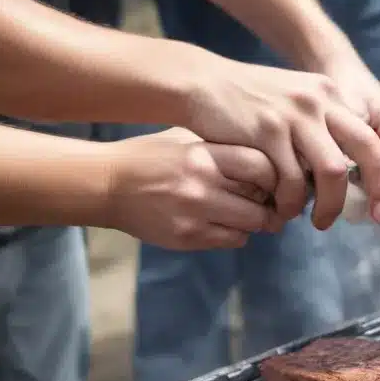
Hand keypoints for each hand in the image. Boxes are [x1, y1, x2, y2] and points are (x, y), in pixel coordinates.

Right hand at [102, 128, 278, 249]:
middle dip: (270, 202)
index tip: (274, 178)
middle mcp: (201, 184)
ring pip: (251, 224)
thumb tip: (272, 161)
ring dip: (255, 221)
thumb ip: (224, 148)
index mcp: (202, 153)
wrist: (105, 184)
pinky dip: (237, 233)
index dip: (274, 175)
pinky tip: (225, 222)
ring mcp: (194, 213)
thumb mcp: (186, 140)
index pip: (262, 165)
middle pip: (261, 199)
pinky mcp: (187, 237)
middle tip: (268, 201)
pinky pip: (232, 240)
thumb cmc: (151, 158)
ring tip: (246, 212)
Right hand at [178, 51, 379, 228]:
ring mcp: (293, 115)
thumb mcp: (295, 102)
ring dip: (328, 204)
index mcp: (329, 95)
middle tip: (371, 217)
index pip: (372, 138)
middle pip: (365, 152)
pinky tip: (283, 207)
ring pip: (331, 171)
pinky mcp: (267, 131)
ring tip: (318, 221)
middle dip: (374, 190)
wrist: (201, 83)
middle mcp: (318, 101)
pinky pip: (291, 179)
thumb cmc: (249, 102)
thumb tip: (346, 171)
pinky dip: (291, 201)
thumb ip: (322, 128)